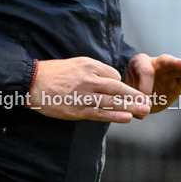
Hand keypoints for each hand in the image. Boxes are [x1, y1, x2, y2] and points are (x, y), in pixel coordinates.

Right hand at [27, 57, 151, 122]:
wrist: (32, 82)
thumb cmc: (53, 73)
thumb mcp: (75, 63)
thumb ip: (93, 70)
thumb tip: (111, 79)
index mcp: (88, 65)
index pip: (113, 75)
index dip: (122, 85)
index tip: (127, 92)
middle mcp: (88, 79)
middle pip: (117, 88)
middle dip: (135, 95)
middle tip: (149, 101)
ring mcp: (83, 95)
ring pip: (111, 102)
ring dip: (129, 107)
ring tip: (143, 110)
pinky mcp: (77, 110)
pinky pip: (100, 113)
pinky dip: (115, 116)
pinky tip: (127, 118)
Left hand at [124, 53, 180, 114]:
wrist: (138, 93)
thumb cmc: (130, 89)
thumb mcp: (126, 93)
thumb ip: (132, 101)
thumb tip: (141, 114)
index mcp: (138, 64)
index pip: (144, 70)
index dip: (145, 82)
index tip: (144, 95)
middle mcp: (155, 65)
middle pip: (164, 62)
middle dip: (172, 63)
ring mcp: (168, 73)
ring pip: (176, 67)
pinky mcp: (178, 84)